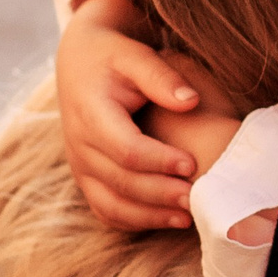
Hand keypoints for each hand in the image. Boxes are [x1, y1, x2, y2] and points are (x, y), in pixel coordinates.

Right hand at [56, 0, 202, 229]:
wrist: (79, 63)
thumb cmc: (114, 57)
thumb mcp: (135, 56)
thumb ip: (161, 76)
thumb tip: (191, 101)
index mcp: (90, 114)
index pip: (125, 149)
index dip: (160, 161)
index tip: (193, 163)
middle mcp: (80, 145)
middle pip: (121, 182)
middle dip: (161, 194)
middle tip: (199, 200)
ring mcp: (80, 166)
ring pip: (111, 204)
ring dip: (150, 216)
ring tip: (187, 218)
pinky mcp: (86, 178)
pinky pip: (106, 210)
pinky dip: (135, 221)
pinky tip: (167, 219)